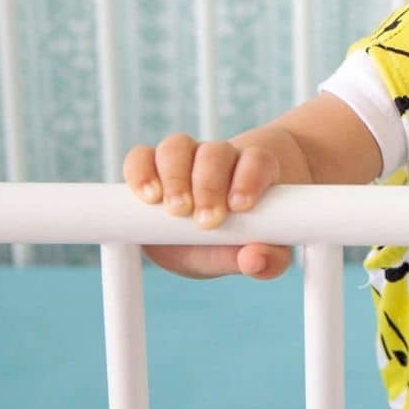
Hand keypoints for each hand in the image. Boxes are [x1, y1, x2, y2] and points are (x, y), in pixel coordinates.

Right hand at [122, 133, 292, 279]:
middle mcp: (219, 158)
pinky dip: (141, 171)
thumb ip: (267, 261)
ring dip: (175, 177)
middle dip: (209, 186)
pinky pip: (141, 156)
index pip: (258, 160)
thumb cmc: (235, 242)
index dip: (249, 177)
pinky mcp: (150, 166)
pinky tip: (148, 196)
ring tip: (176, 210)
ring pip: (178, 147)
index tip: (239, 207)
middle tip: (206, 221)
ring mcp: (184, 158)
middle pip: (215, 153)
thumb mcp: (254, 256)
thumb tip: (254, 261)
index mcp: (253, 173)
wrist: (204, 238)